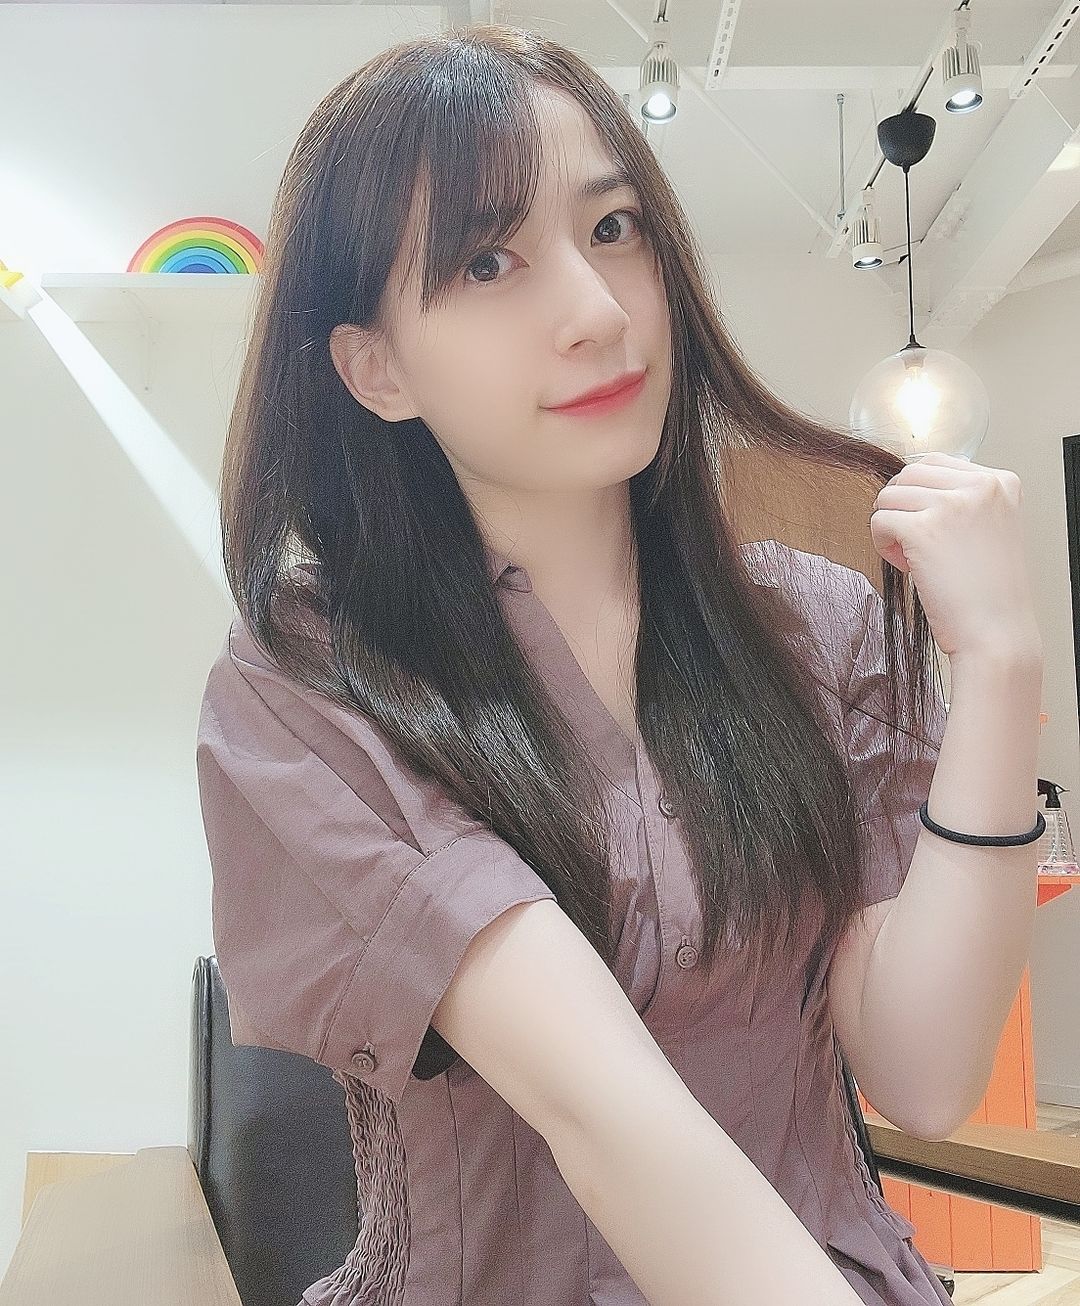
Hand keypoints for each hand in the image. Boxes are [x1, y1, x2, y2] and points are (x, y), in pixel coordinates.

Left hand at [869, 451, 1041, 660]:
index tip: (930, 526)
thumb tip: (913, 486)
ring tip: (911, 557)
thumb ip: (964, 502)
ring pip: (889, 496)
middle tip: (913, 542)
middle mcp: (980, 486)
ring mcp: (951, 505)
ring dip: (890, 527)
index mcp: (1001, 482)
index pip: (936, 462)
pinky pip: (879, 520)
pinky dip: (881, 543)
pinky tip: (904, 564)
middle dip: (901, 507)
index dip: (920, 495)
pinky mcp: (923, 529)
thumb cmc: (989, 592)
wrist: (996, 634)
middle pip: (908, 474)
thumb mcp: (991, 529)